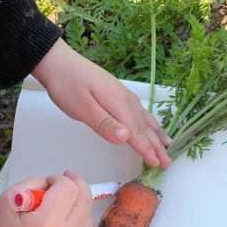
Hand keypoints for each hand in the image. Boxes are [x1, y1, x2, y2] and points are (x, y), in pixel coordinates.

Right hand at [0, 172, 92, 226]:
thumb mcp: (8, 199)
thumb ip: (33, 184)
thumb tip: (51, 184)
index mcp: (46, 222)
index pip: (68, 189)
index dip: (59, 179)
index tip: (49, 182)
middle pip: (85, 200)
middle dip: (76, 184)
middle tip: (65, 180)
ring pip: (89, 215)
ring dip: (79, 202)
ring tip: (63, 200)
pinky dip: (80, 218)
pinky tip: (66, 215)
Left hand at [32, 39, 171, 168]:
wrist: (58, 62)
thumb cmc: (67, 86)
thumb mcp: (82, 108)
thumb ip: (105, 124)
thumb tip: (126, 137)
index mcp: (118, 106)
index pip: (136, 133)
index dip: (147, 150)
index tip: (157, 164)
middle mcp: (125, 100)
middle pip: (145, 127)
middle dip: (157, 146)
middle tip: (168, 162)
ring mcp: (123, 95)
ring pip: (145, 119)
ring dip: (157, 134)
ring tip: (168, 145)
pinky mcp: (118, 93)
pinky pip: (140, 111)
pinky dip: (150, 121)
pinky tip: (152, 124)